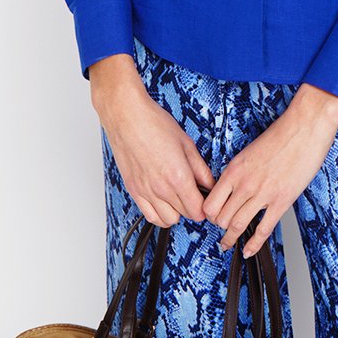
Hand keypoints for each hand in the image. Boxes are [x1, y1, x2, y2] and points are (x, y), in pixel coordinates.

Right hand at [90, 55, 215, 228]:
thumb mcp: (186, 143)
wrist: (127, 117)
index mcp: (178, 176)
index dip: (206, 206)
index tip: (207, 198)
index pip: (197, 210)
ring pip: (167, 220)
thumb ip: (200, 168)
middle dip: (193, 206)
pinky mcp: (134, 190)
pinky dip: (159, 214)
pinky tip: (164, 200)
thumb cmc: (155, 124)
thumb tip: (210, 183)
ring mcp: (145, 191)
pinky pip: (150, 216)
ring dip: (177, 212)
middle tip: (195, 192)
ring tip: (179, 196)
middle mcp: (161, 188)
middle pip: (185, 215)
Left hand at [202, 86, 337, 258]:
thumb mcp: (249, 152)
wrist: (304, 127)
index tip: (212, 216)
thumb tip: (232, 189)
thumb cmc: (280, 135)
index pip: (210, 203)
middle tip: (220, 230)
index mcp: (234, 169)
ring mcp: (262, 194)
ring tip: (227, 244)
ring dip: (230, 239)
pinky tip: (249, 250)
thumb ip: (239, 172)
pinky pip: (263, 230)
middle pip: (221, 218)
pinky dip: (254, 244)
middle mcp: (244, 183)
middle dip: (219, 226)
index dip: (209, 213)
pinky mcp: (281, 201)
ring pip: (237, 226)